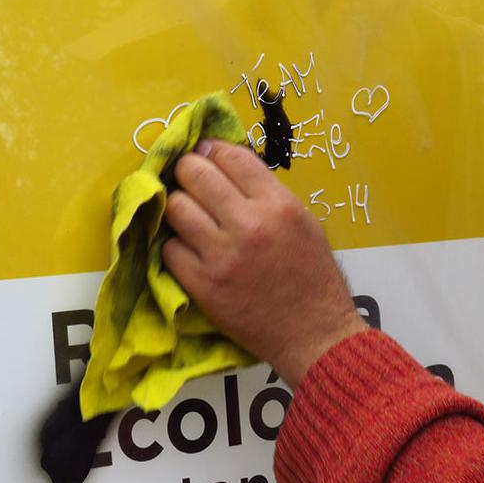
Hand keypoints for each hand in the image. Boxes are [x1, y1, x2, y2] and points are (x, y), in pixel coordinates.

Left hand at [162, 139, 367, 388]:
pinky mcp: (203, 285)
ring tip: (189, 218)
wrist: (315, 333)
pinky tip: (190, 252)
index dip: (210, 149)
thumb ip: (267, 194)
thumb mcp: (305, 222)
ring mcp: (223, 256)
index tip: (204, 154)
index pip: (229, 155)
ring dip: (178, 208)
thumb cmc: (313, 277)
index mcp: (278, 205)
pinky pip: (169, 249)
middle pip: (194, 173)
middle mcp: (249, 224)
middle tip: (188, 181)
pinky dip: (176, 247)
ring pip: (175, 207)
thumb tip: (226, 167)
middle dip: (186, 172)